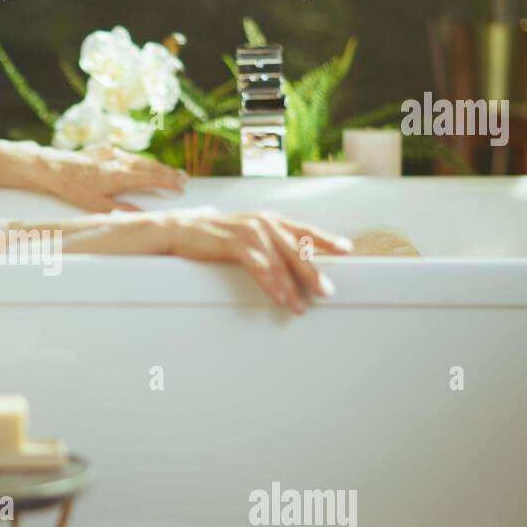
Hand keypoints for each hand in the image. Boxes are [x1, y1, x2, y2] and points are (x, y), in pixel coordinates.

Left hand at [31, 145, 186, 212]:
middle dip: (169, 173)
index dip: (169, 182)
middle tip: (184, 179)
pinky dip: (141, 161)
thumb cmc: (73, 188)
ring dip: (157, 166)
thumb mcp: (96, 205)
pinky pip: (129, 155)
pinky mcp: (105, 149)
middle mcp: (120, 161)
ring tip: (170, 172)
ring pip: (141, 159)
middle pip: (151, 166)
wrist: (53, 167)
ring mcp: (113, 153)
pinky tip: (144, 165)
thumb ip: (120, 209)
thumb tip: (141, 214)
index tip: (181, 187)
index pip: (152, 178)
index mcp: (120, 176)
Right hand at [162, 209, 352, 312]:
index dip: (326, 239)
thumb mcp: (246, 235)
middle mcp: (263, 222)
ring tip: (300, 306)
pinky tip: (279, 297)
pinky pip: (258, 266)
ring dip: (291, 286)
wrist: (180, 229)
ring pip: (278, 261)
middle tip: (327, 291)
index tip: (347, 249)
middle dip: (312, 271)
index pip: (304, 230)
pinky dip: (271, 283)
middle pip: (296, 248)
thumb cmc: (214, 236)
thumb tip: (290, 261)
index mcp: (269, 219)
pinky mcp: (233, 243)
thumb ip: (268, 243)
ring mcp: (248, 231)